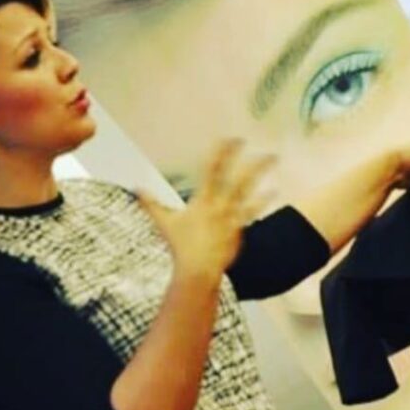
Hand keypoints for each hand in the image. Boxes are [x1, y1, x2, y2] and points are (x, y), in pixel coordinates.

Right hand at [137, 139, 274, 280]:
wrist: (198, 270)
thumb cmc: (181, 246)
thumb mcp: (165, 222)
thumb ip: (151, 204)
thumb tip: (137, 189)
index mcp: (203, 200)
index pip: (212, 171)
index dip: (222, 153)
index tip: (230, 139)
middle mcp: (221, 205)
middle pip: (239, 180)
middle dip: (251, 162)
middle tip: (264, 147)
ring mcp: (233, 217)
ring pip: (250, 191)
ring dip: (261, 174)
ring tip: (273, 159)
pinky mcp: (239, 228)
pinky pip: (253, 211)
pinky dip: (263, 200)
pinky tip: (273, 191)